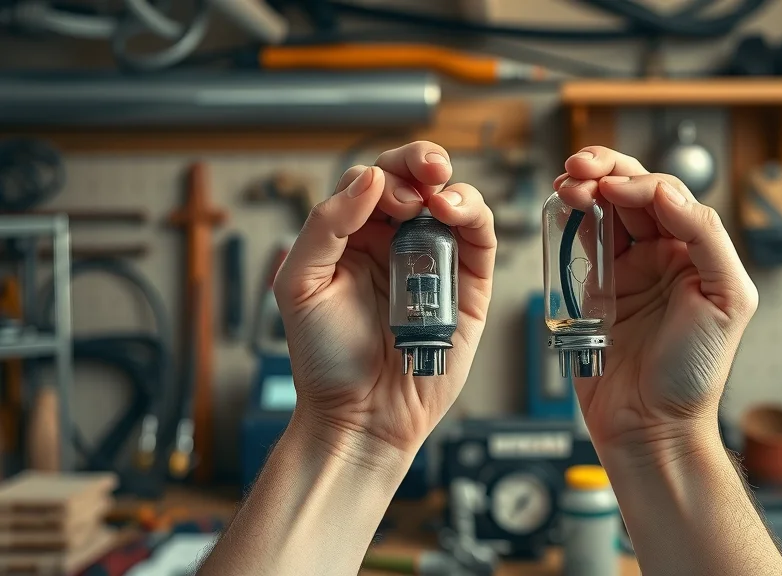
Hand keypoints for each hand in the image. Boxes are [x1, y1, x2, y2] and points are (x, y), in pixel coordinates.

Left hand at [274, 141, 495, 458]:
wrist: (361, 415)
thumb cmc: (325, 358)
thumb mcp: (301, 285)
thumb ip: (326, 226)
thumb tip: (368, 178)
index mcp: (352, 237)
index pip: (370, 182)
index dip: (381, 176)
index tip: (383, 195)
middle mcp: (394, 243)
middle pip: (414, 181)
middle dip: (422, 163)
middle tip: (429, 167)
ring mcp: (434, 261)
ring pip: (454, 202)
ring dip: (453, 188)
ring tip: (442, 197)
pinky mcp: (468, 286)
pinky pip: (479, 239)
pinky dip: (475, 216)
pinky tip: (457, 213)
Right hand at [553, 147, 757, 453]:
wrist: (650, 425)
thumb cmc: (695, 373)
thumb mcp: (728, 300)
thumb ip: (706, 238)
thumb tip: (668, 193)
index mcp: (698, 253)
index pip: (668, 197)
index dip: (640, 183)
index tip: (614, 188)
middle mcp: (662, 255)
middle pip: (633, 193)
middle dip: (606, 171)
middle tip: (581, 166)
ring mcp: (626, 271)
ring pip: (605, 212)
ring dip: (585, 189)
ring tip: (568, 183)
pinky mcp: (594, 290)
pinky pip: (582, 244)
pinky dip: (571, 220)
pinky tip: (564, 206)